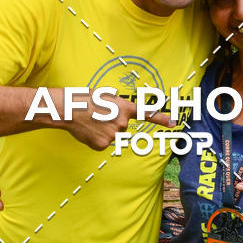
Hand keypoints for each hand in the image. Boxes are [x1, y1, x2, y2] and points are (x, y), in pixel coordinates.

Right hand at [45, 90, 173, 149]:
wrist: (69, 109)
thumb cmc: (85, 100)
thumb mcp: (107, 98)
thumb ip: (117, 109)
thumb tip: (119, 121)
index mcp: (124, 108)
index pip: (147, 113)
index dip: (161, 118)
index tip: (174, 122)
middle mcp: (122, 123)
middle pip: (122, 126)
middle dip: (112, 122)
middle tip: (98, 115)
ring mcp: (113, 135)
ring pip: (112, 136)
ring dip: (103, 130)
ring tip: (91, 122)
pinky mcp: (102, 145)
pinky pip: (103, 143)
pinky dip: (96, 138)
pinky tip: (88, 131)